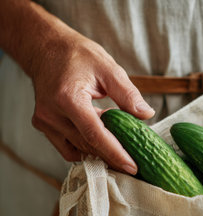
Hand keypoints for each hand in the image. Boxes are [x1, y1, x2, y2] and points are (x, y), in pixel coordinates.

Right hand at [0, 1, 153, 173]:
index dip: (115, 153)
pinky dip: (85, 148)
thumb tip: (146, 115)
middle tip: (136, 162)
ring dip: (100, 153)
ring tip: (123, 153)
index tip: (132, 167)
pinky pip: (67, 146)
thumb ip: (128, 94)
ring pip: (77, 149)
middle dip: (112, 156)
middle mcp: (52, 114)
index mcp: (68, 98)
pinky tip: (102, 143)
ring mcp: (45, 121)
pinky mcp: (43, 125)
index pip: (95, 134)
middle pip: (87, 145)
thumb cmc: (77, 55)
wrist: (46, 48)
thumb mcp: (108, 68)